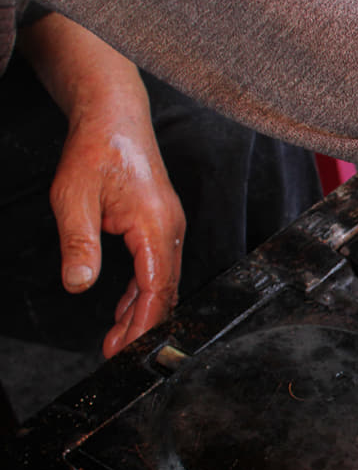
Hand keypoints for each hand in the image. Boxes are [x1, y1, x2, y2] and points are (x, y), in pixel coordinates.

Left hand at [19, 13, 184, 357]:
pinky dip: (142, 293)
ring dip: (142, 312)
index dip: (142, 323)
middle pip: (165, 292)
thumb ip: (79, 244)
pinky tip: (123, 310)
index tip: (125, 349)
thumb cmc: (96, 149)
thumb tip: (79, 284)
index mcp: (156, 225)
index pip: (156, 288)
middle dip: (143, 326)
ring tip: (117, 341)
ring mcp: (169, 228)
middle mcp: (171, 230)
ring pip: (163, 283)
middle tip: (116, 354)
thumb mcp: (73, 197)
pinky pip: (157, 269)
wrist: (113, 115)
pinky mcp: (159, 226)